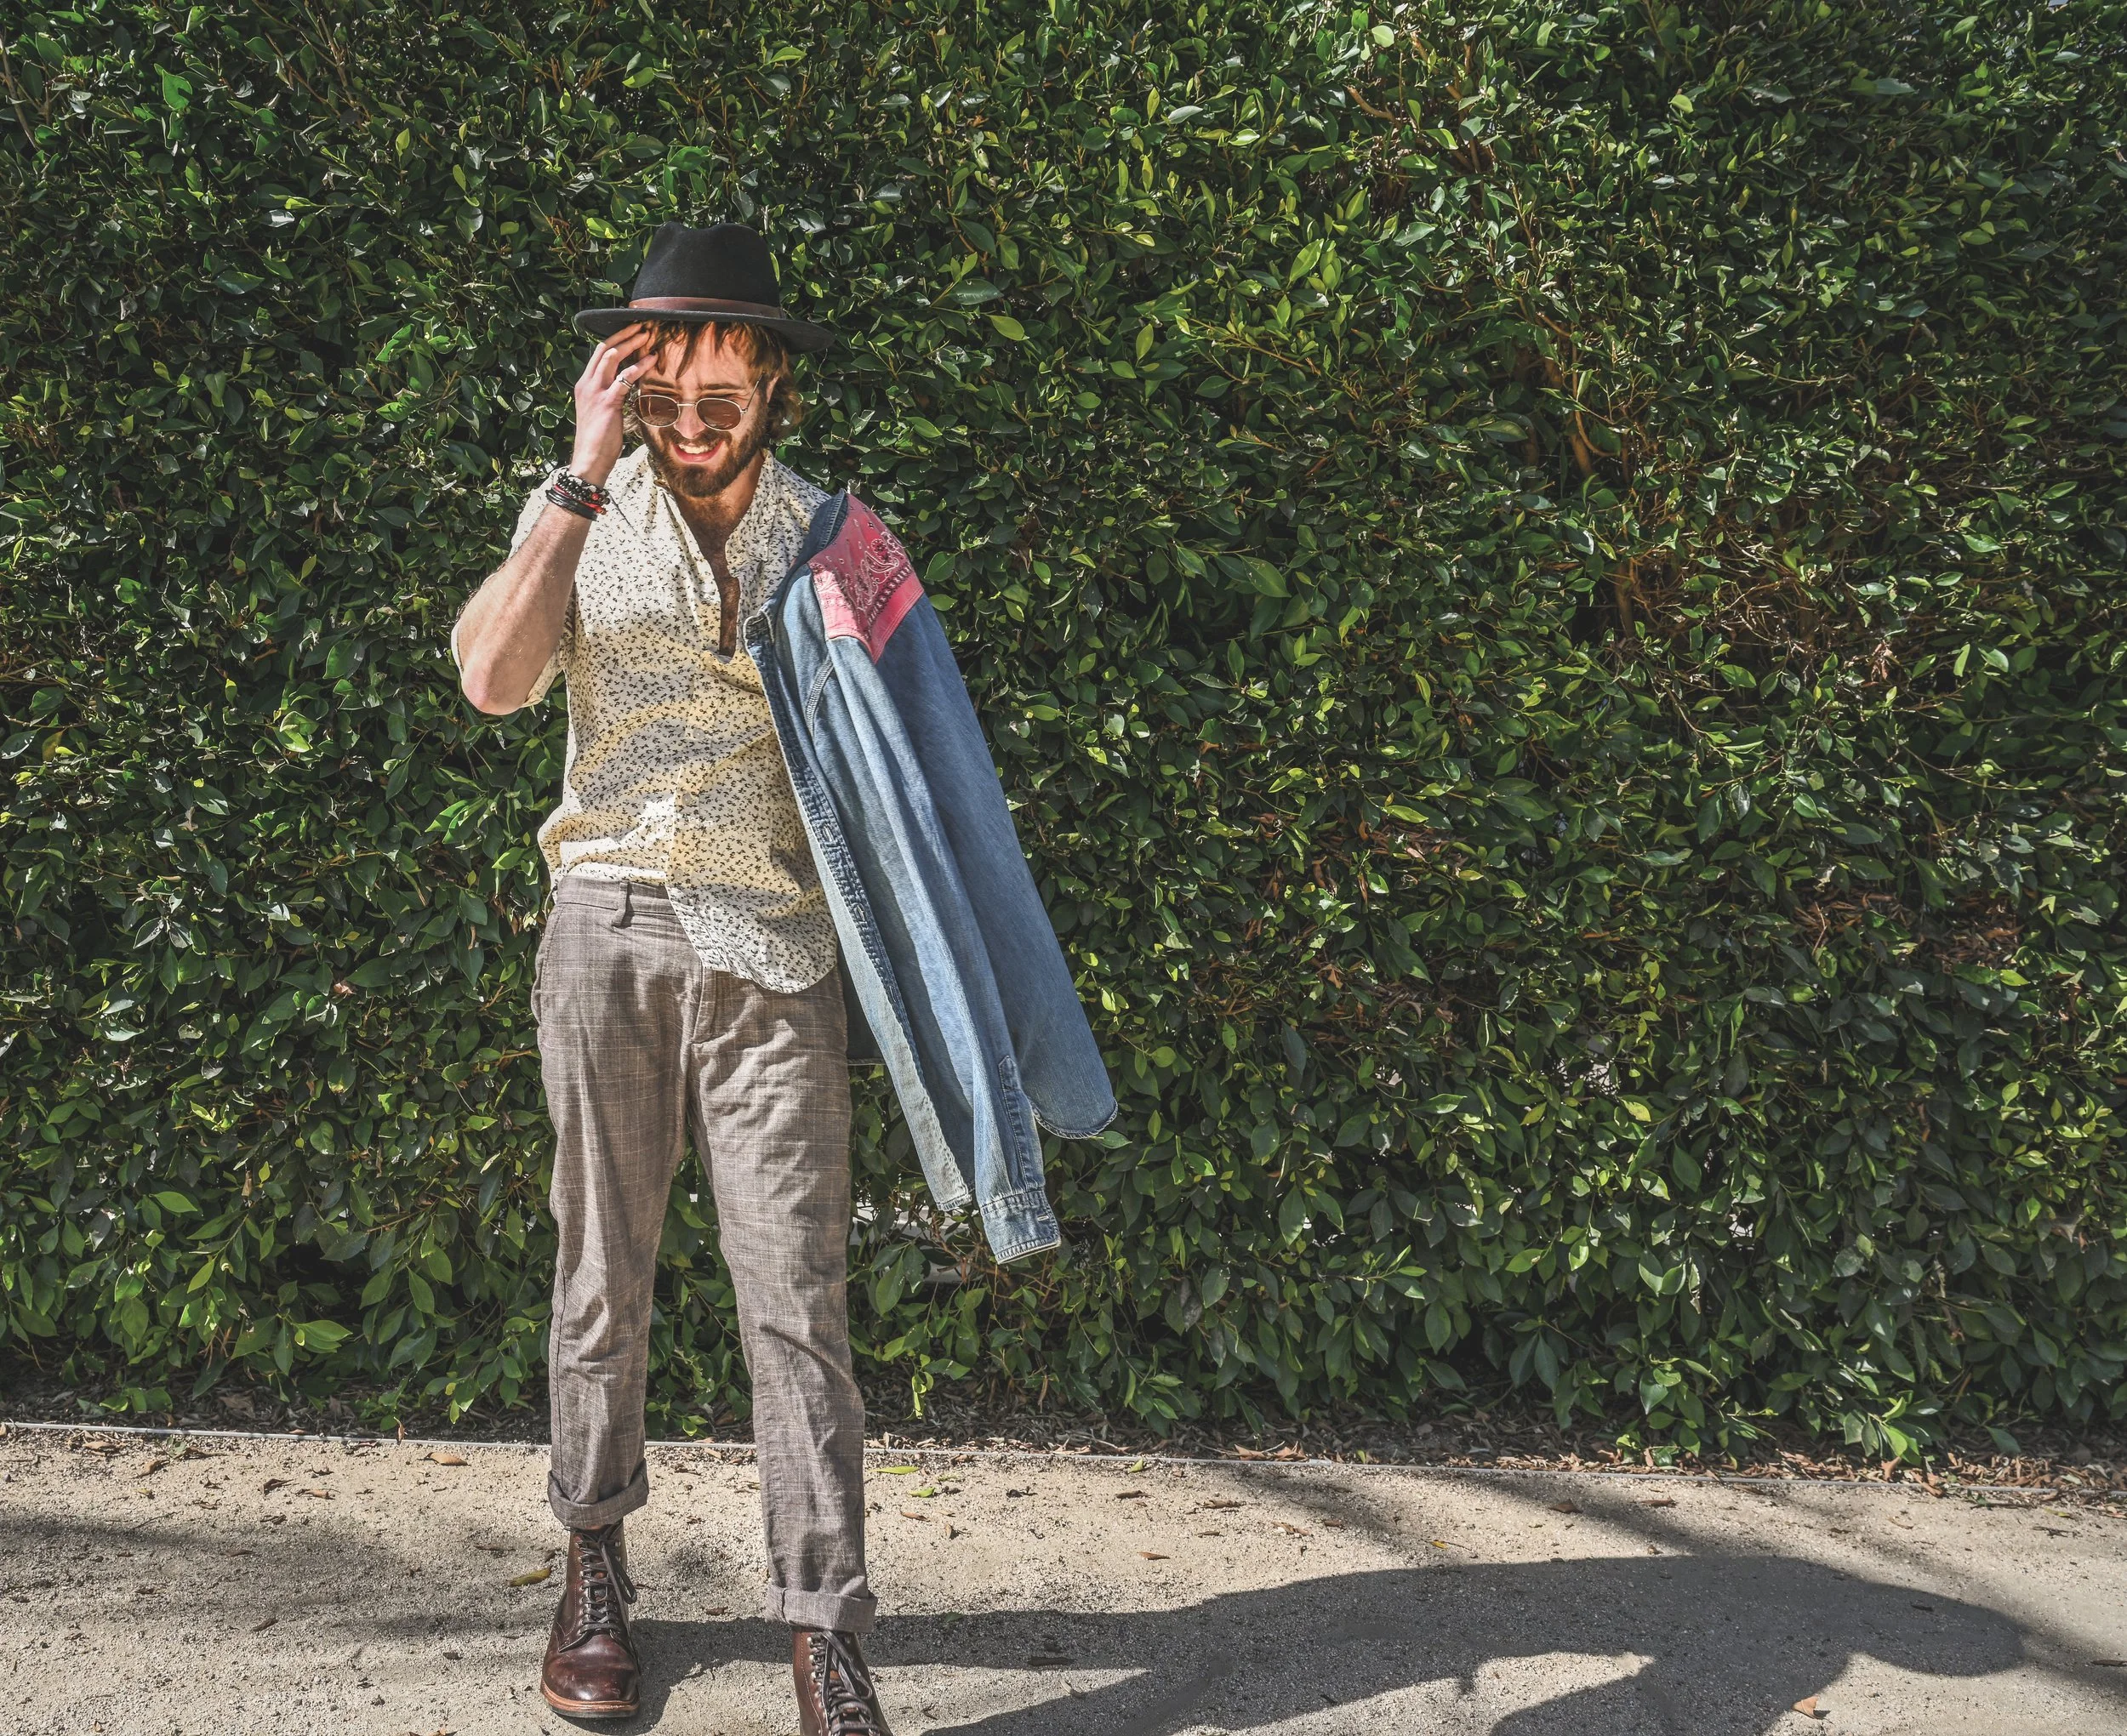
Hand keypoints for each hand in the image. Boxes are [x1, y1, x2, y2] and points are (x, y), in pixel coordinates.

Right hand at [568, 326, 652, 484]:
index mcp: (584, 384)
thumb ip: (610, 395)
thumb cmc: (598, 439)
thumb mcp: (601, 412)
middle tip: (641, 326)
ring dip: (631, 344)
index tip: (631, 331)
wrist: (589, 459)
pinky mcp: (607, 402)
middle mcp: (587, 384)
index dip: (615, 339)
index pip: (598, 354)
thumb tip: (626, 386)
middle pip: (604, 349)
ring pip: (612, 357)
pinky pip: (624, 378)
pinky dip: (639, 366)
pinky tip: (652, 359)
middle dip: (624, 334)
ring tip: (647, 335)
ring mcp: (595, 392)